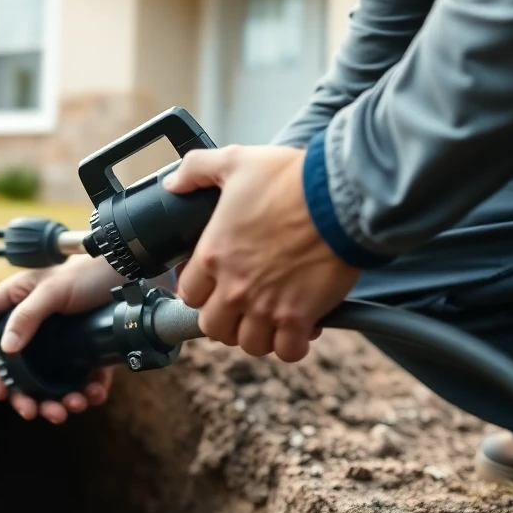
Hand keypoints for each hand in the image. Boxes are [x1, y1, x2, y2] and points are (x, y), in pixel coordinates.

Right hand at [0, 254, 125, 422]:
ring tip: (67, 409)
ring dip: (54, 400)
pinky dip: (85, 391)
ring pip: (47, 378)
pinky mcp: (87, 352)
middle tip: (29, 411)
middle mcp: (37, 322)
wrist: (136, 274)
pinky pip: (80, 378)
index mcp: (21, 297)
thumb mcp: (55, 290)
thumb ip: (28, 315)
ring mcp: (61, 340)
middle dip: (21, 392)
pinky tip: (92, 396)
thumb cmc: (90, 274)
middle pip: (15, 362)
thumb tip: (6, 349)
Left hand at [163, 145, 361, 362]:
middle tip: (240, 307)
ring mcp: (267, 305)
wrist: (339, 196)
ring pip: (249, 344)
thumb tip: (173, 183)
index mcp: (214, 253)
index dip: (199, 291)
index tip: (213, 286)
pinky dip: (291, 345)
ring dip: (257, 335)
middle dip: (224, 320)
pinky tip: (298, 328)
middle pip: (213, 327)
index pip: (188, 294)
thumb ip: (196, 170)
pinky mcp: (300, 317)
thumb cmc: (290, 179)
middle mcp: (235, 286)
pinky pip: (287, 351)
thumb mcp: (234, 161)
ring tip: (269, 319)